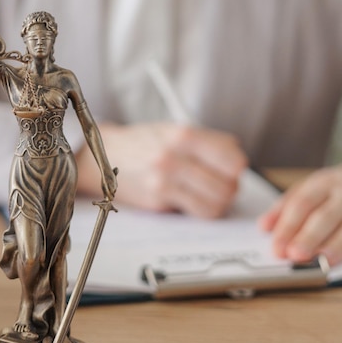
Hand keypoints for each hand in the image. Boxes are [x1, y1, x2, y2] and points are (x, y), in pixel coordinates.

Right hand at [76, 122, 246, 218]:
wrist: (104, 155)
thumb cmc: (143, 142)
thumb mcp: (174, 130)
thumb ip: (207, 141)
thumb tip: (237, 155)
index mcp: (183, 135)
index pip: (232, 159)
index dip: (237, 167)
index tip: (233, 167)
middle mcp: (174, 158)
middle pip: (228, 185)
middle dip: (230, 186)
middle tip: (222, 182)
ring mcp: (165, 182)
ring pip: (216, 203)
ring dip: (220, 201)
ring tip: (209, 191)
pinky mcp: (158, 201)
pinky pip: (197, 212)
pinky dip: (203, 209)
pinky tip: (194, 199)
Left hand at [258, 151, 341, 264]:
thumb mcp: (314, 186)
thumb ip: (287, 205)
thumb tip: (264, 227)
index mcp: (323, 183)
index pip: (301, 204)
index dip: (287, 226)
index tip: (277, 246)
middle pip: (325, 216)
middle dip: (309, 236)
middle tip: (295, 255)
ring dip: (338, 244)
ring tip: (323, 261)